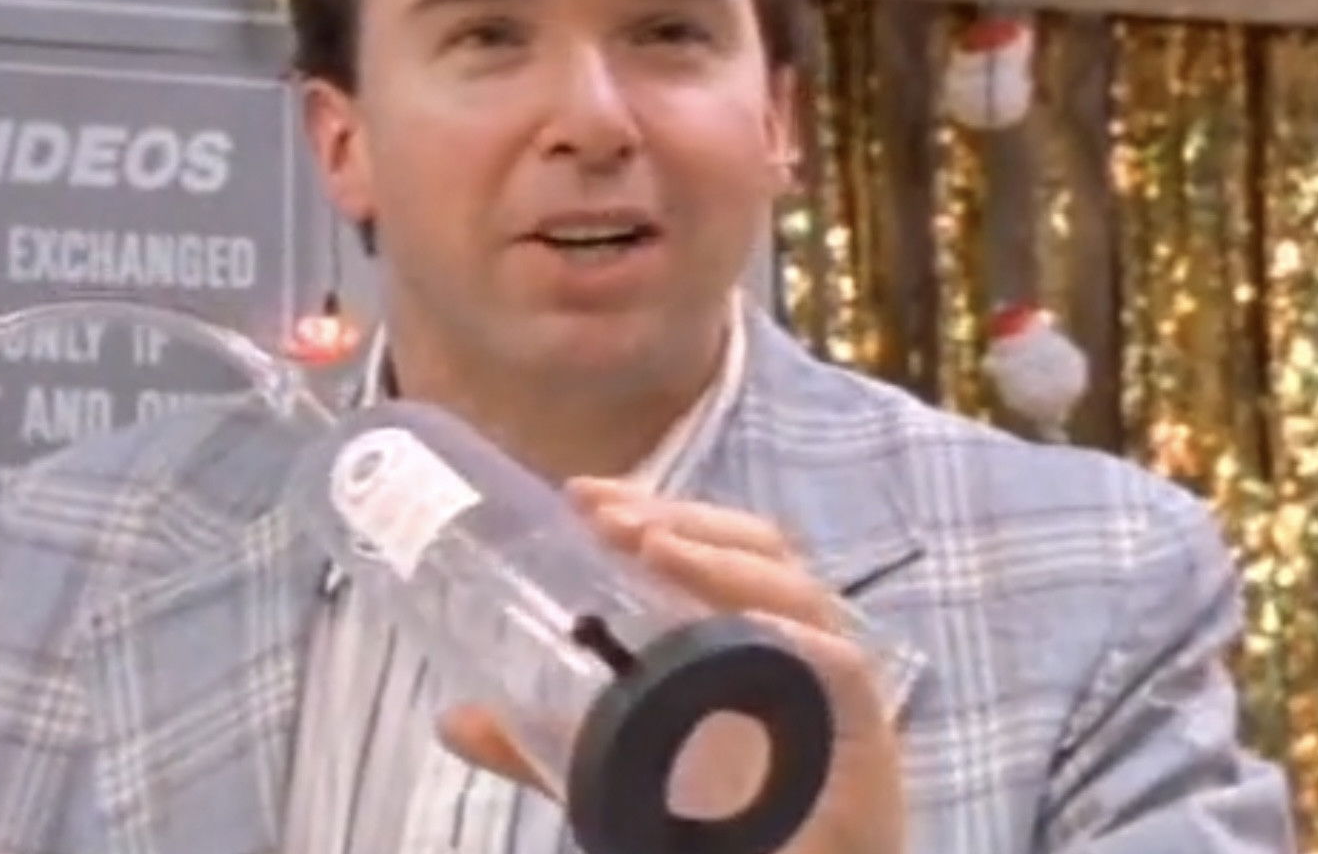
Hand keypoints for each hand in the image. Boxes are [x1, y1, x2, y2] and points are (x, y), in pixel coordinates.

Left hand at [440, 478, 903, 853]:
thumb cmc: (721, 827)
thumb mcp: (615, 772)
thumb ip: (540, 748)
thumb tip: (453, 718)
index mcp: (740, 637)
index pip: (708, 547)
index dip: (653, 509)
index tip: (580, 496)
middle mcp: (792, 646)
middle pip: (755, 549)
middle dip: (681, 517)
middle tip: (606, 513)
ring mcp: (830, 687)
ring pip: (799, 591)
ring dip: (723, 558)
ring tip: (652, 545)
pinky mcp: (863, 737)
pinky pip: (841, 670)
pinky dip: (797, 637)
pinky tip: (745, 624)